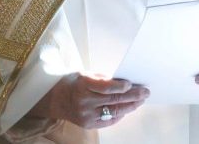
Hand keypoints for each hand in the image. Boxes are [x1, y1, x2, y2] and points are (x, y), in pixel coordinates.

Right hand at [27, 73, 148, 128]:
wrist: (53, 99)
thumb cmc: (71, 83)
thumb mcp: (84, 74)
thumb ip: (103, 79)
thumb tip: (124, 83)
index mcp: (83, 84)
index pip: (107, 87)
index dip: (122, 86)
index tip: (133, 84)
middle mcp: (84, 101)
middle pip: (114, 99)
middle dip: (133, 96)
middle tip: (145, 92)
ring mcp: (86, 115)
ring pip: (115, 111)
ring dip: (130, 106)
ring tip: (140, 101)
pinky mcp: (88, 124)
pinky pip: (109, 120)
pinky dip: (120, 114)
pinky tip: (127, 109)